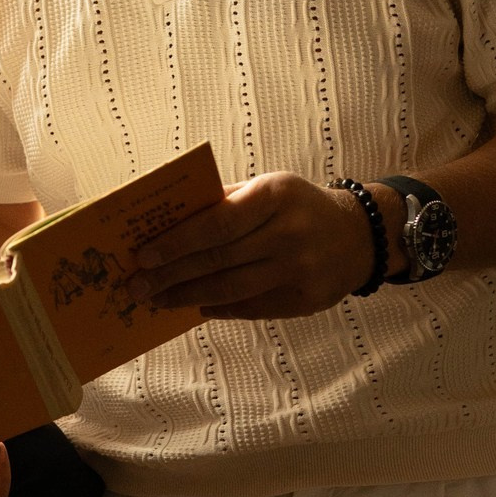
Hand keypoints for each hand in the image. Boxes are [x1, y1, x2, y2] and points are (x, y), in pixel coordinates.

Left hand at [128, 172, 405, 317]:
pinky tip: (195, 305)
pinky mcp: (305, 300)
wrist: (358, 237)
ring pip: (231, 290)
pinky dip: (219, 307)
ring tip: (157, 300)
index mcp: (275, 195)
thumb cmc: (297, 207)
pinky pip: (250, 308)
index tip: (143, 255)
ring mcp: (299, 271)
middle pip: (218, 260)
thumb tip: (167, 222)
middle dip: (171, 275)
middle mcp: (289, 234)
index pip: (218, 223)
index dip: (178, 242)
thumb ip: (224, 201)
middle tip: (137, 285)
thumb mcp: (268, 188)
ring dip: (187, 297)